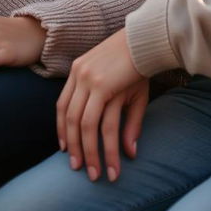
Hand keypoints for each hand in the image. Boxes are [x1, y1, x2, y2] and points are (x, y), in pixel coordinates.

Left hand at [57, 28, 148, 182]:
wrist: (148, 37)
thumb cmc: (137, 60)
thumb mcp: (123, 86)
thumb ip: (121, 116)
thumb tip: (129, 150)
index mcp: (78, 71)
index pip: (62, 106)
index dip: (62, 130)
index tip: (64, 149)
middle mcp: (80, 76)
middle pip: (71, 119)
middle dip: (75, 148)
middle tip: (80, 169)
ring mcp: (90, 81)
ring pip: (86, 126)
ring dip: (92, 153)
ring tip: (98, 173)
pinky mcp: (105, 86)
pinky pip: (105, 123)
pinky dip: (111, 144)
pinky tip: (118, 158)